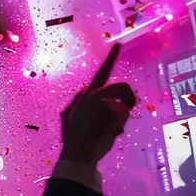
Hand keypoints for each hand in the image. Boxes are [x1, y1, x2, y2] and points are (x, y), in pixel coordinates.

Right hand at [61, 43, 134, 167]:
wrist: (78, 152)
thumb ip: (77, 102)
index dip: (111, 57)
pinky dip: (120, 124)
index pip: (102, 72)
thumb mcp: (69, 115)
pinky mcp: (114, 110)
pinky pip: (125, 115)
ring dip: (123, 114)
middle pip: (124, 88)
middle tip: (123, 113)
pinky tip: (110, 133)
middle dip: (127, 99)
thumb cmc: (73, 137)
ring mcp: (105, 101)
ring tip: (111, 128)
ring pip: (126, 103)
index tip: (119, 44)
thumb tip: (83, 92)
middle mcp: (96, 93)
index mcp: (86, 94)